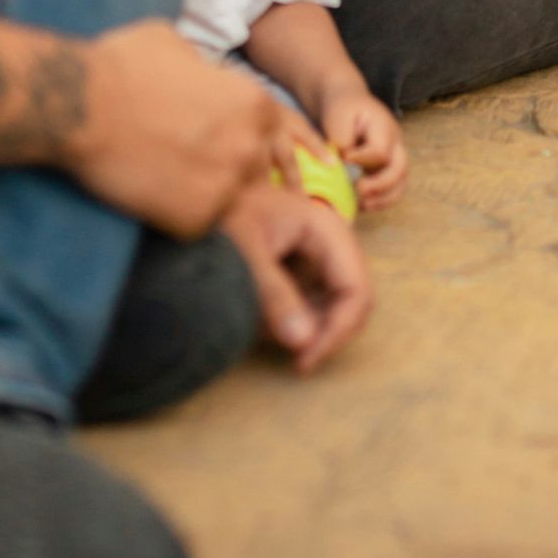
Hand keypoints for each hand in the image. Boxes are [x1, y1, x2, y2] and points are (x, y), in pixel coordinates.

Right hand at [64, 20, 294, 234]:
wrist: (80, 107)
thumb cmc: (123, 66)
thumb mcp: (178, 46)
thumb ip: (205, 70)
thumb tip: (201, 75)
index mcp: (255, 104)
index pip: (275, 132)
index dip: (251, 138)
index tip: (232, 145)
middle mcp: (249, 149)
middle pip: (258, 169)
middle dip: (233, 169)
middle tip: (196, 165)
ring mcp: (226, 188)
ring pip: (234, 202)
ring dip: (212, 195)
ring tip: (175, 184)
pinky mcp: (196, 221)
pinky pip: (200, 224)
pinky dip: (180, 216)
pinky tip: (153, 197)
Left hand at [222, 183, 373, 373]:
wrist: (200, 196)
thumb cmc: (220, 214)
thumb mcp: (243, 252)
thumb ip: (272, 295)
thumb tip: (304, 344)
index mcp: (327, 229)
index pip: (356, 290)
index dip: (339, 331)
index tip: (305, 360)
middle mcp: (332, 243)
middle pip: (351, 302)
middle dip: (324, 334)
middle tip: (292, 361)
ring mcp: (320, 256)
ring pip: (333, 308)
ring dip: (306, 329)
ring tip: (265, 332)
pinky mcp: (305, 268)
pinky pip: (313, 304)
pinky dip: (293, 320)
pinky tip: (262, 320)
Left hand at [320, 85, 408, 209]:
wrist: (347, 104)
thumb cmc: (342, 109)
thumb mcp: (338, 117)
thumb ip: (342, 139)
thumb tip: (347, 165)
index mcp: (384, 127)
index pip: (380, 150)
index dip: (363, 160)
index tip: (344, 159)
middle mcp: (395, 143)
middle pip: (400, 169)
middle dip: (382, 185)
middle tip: (360, 191)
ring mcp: (394, 157)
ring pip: (401, 183)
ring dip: (384, 198)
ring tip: (363, 205)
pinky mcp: (388, 169)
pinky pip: (393, 190)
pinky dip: (381, 200)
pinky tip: (363, 205)